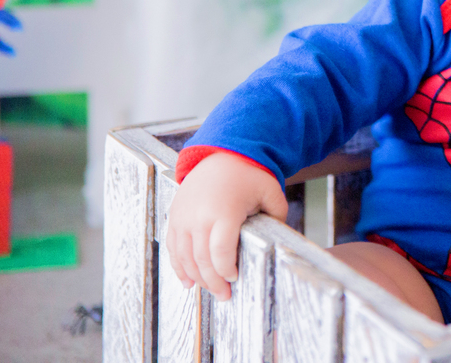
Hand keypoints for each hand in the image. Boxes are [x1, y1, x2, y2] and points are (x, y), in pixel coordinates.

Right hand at [164, 152, 287, 300]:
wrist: (221, 154)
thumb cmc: (249, 174)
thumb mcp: (271, 191)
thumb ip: (277, 216)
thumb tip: (277, 240)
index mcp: (224, 211)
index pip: (221, 252)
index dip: (226, 271)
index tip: (235, 278)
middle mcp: (199, 216)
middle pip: (202, 260)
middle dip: (213, 282)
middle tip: (225, 296)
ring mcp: (183, 217)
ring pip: (184, 257)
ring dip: (196, 278)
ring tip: (210, 290)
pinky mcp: (175, 216)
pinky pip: (172, 248)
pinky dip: (179, 267)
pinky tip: (188, 281)